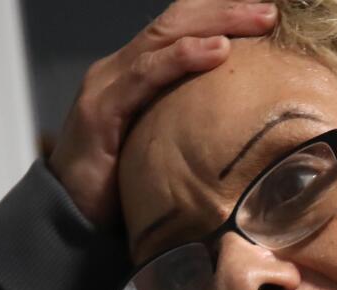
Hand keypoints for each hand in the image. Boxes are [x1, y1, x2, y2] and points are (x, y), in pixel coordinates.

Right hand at [46, 1, 278, 223]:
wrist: (66, 220)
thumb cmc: (117, 192)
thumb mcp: (162, 150)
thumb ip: (189, 130)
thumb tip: (242, 133)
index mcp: (135, 74)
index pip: (180, 29)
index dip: (221, 16)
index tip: (266, 17)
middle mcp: (119, 69)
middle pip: (177, 21)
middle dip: (226, 10)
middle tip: (270, 10)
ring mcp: (107, 85)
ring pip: (165, 36)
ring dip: (217, 23)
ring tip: (258, 18)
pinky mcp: (101, 110)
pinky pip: (145, 74)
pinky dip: (182, 58)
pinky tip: (217, 51)